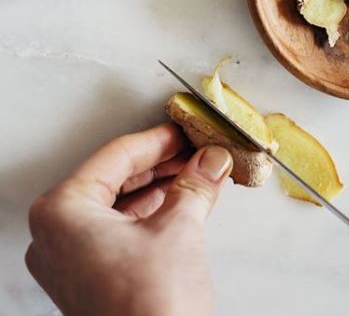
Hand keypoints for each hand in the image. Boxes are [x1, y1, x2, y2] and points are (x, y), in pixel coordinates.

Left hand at [25, 123, 232, 315]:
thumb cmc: (149, 312)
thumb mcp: (179, 230)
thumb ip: (195, 185)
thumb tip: (210, 160)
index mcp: (63, 212)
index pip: (116, 156)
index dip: (158, 141)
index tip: (184, 133)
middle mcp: (56, 235)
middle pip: (115, 178)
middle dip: (161, 164)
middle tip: (195, 151)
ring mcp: (70, 260)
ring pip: (118, 204)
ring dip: (159, 188)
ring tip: (195, 173)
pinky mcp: (88, 279)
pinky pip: (117, 229)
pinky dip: (150, 213)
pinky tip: (181, 202)